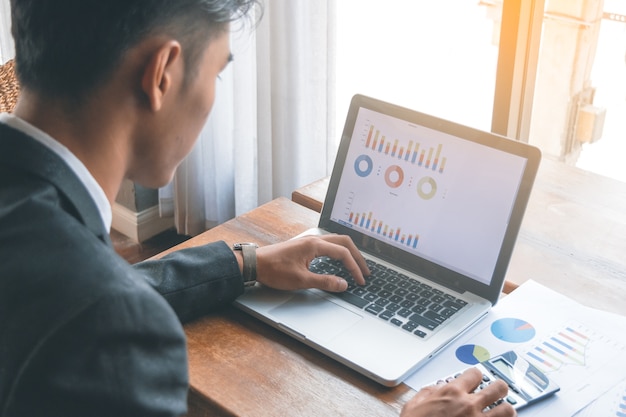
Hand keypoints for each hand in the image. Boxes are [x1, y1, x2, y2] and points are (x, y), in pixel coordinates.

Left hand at [255, 234, 369, 291]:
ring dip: (348, 253)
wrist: (254, 263)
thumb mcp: (301, 280)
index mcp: (315, 245)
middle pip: (344, 242)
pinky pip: (328, 245)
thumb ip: (325, 282)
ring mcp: (309, 241)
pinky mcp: (304, 245)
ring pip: (336, 242)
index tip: (360, 281)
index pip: (343, 253)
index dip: (354, 268)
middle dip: (357, 257)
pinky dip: (338, 252)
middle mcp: (314, 239)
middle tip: (365, 271)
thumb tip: (344, 284)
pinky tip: (339, 262)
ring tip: (355, 267)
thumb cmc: (274, 270)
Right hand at [401, 368, 515, 416]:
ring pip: (508, 410)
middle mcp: (469, 406)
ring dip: (505, 411)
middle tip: (496, 394)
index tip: (476, 382)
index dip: (476, 377)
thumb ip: (430, 392)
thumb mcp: (415, 404)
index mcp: (452, 393)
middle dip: (499, 390)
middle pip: (499, 388)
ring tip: (500, 413)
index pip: (476, 373)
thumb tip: (438, 388)